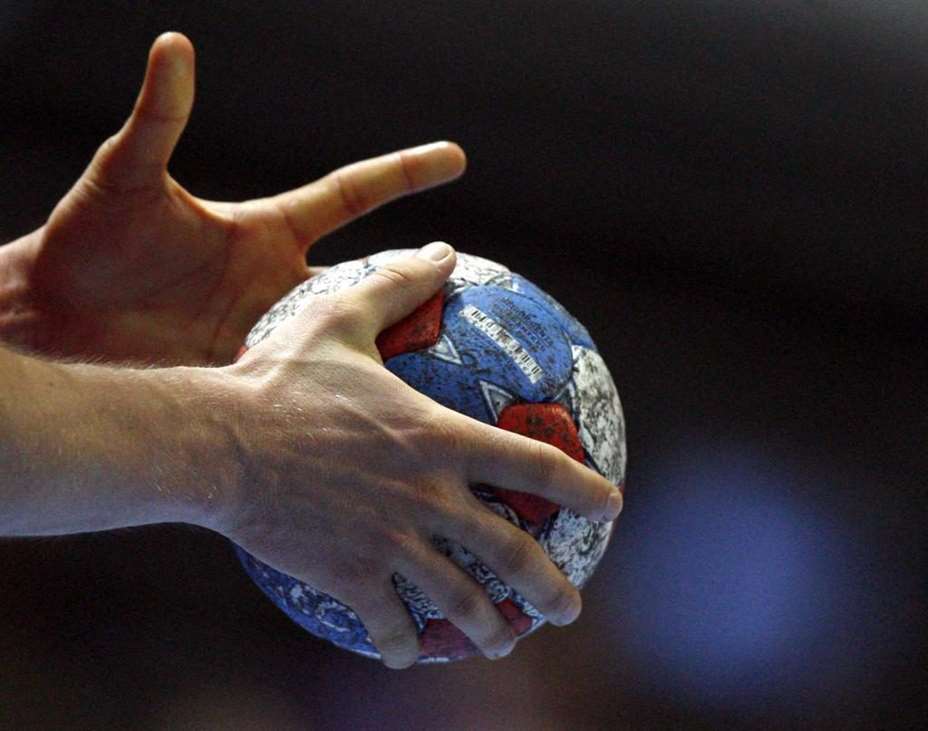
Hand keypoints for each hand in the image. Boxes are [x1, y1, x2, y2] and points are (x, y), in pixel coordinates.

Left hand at [13, 32, 464, 366]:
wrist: (54, 319)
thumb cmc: (88, 239)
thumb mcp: (127, 177)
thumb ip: (158, 120)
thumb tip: (173, 46)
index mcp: (266, 230)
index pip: (351, 196)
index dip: (403, 173)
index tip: (456, 157)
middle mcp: (279, 283)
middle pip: (371, 279)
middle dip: (426, 284)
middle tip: (486, 290)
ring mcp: (269, 333)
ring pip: (352, 343)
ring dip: (398, 353)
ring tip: (458, 367)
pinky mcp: (250, 376)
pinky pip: (310, 388)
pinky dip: (346, 400)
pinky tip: (380, 420)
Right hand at [213, 244, 623, 667]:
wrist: (219, 443)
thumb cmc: (279, 378)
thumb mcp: (340, 317)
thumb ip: (397, 284)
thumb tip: (442, 250)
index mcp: (438, 439)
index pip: (532, 467)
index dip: (580, 486)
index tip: (611, 504)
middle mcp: (428, 498)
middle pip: (510, 552)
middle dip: (549, 588)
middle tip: (570, 607)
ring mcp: (391, 542)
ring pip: (457, 599)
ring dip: (488, 628)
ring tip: (503, 643)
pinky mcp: (349, 574)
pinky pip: (384, 621)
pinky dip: (399, 644)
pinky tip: (404, 655)